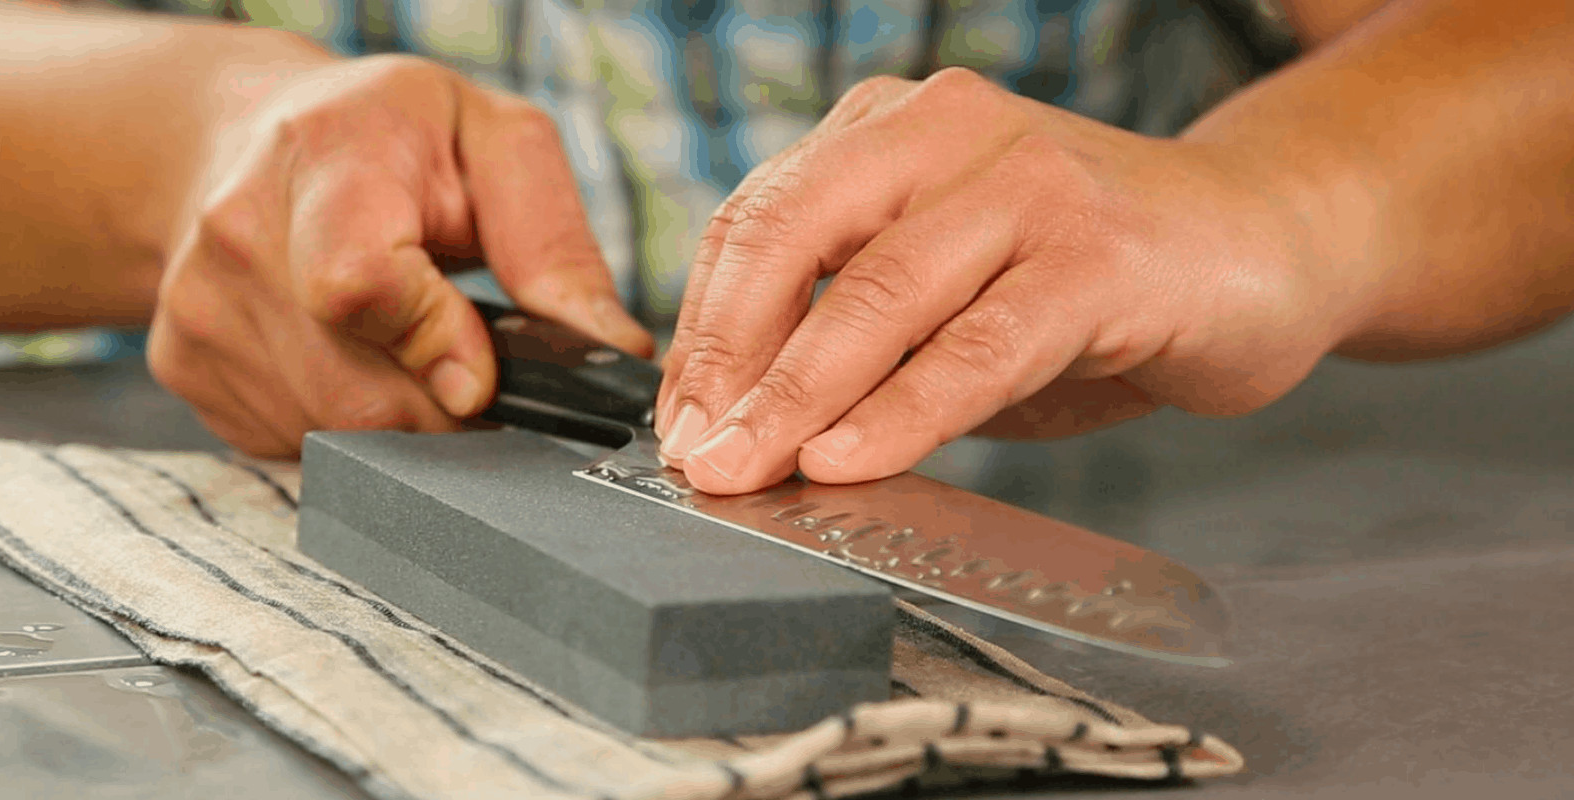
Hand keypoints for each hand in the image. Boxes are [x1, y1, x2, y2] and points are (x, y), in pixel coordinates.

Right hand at [149, 54, 650, 456]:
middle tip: (479, 372)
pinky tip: (356, 362)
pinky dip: (348, 424)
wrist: (256, 138)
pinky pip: (293, 441)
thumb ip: (554, 245)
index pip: (357, 286)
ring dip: (402, 421)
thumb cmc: (394, 139)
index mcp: (326, 154)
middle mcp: (240, 232)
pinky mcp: (186, 365)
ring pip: (330, 433)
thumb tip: (610, 351)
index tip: (485, 375)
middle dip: (446, 411)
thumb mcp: (497, 144)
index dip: (434, 346)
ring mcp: (200, 306)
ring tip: (414, 351)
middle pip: (356, 393)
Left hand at [656, 68, 1364, 493]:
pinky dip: (904, 411)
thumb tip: (743, 424)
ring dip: (798, 396)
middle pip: (795, 239)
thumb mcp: (945, 292)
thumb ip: (855, 334)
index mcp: (891, 128)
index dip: (702, 326)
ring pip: (880, 293)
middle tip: (695, 457)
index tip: (676, 419)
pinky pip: (977, 345)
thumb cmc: (1086, 279)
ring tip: (747, 470)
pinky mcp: (1099, 254)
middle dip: (728, 360)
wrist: (1263, 242)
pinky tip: (850, 460)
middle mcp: (948, 129)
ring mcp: (1027, 182)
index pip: (758, 218)